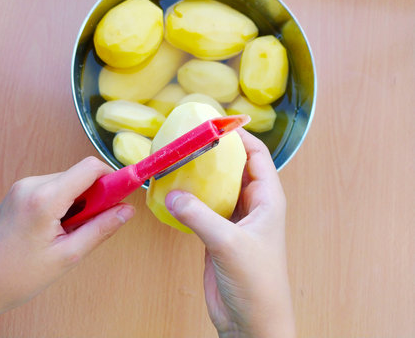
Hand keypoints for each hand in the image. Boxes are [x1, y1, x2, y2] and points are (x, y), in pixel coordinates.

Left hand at [0, 157, 134, 336]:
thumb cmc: (16, 276)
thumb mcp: (67, 256)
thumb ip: (101, 228)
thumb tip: (127, 210)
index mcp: (44, 198)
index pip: (90, 168)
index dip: (112, 178)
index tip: (122, 196)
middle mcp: (32, 184)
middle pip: (80, 175)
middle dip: (96, 196)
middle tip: (95, 224)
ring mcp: (23, 187)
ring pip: (68, 182)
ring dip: (80, 201)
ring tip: (71, 232)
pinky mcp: (19, 193)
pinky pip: (54, 188)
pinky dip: (65, 203)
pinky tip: (58, 228)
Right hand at [165, 129, 294, 337]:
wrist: (251, 322)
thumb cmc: (257, 283)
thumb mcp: (229, 244)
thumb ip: (199, 216)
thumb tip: (172, 193)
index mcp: (268, 199)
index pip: (257, 156)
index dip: (239, 136)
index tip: (215, 123)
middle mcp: (252, 205)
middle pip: (234, 167)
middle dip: (215, 153)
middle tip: (189, 139)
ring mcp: (234, 220)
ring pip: (217, 187)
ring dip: (200, 176)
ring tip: (177, 161)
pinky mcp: (217, 234)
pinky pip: (203, 207)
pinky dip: (189, 198)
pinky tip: (172, 192)